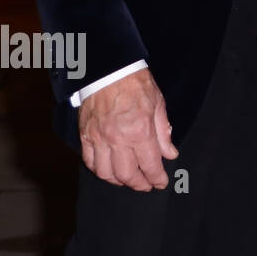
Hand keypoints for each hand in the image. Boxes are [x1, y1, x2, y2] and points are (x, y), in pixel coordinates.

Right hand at [77, 68, 177, 190]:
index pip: (150, 165)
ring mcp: (99, 139)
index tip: (161, 182)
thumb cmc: (136, 84)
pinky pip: (89, 161)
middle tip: (146, 185)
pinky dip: (99, 170)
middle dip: (139, 184)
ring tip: (128, 180)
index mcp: (140, 132)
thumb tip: (170, 154)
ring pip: (106, 173)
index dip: (157, 178)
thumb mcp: (159, 105)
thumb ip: (163, 133)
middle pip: (127, 175)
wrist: (110, 70)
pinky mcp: (86, 135)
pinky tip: (108, 170)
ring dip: (118, 181)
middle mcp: (118, 139)